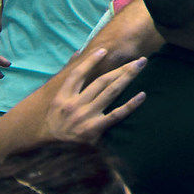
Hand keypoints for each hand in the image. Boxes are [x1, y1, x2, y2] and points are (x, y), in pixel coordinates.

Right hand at [33, 48, 148, 144]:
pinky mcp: (95, 129)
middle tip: (139, 59)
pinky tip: (142, 95)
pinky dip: (130, 105)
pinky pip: (116, 115)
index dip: (91, 61)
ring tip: (141, 66)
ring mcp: (85, 117)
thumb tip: (79, 52)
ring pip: (110, 92)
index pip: (78, 75)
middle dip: (121, 68)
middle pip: (101, 81)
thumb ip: (69, 75)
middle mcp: (74, 105)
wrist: (51, 144)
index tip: (105, 50)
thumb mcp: (57, 99)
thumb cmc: (57, 118)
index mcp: (63, 97)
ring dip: (127, 77)